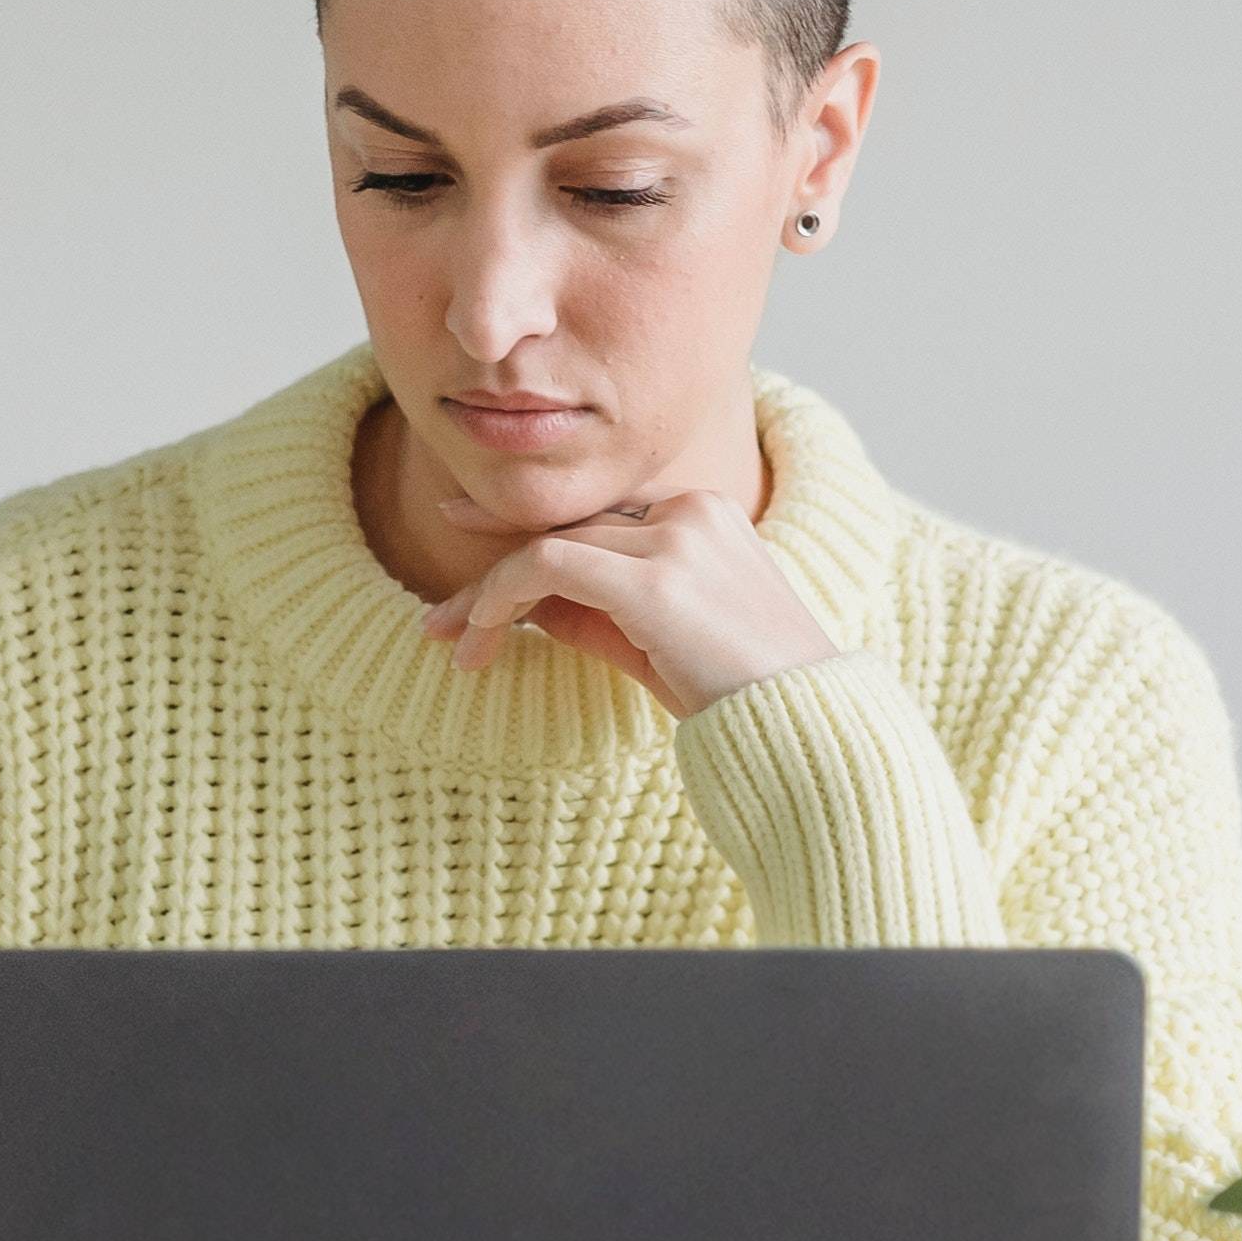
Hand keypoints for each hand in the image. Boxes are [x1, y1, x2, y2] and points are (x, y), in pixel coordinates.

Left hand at [415, 483, 838, 719]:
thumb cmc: (737, 695)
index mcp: (704, 514)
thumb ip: (596, 610)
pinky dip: (503, 595)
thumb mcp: (656, 642)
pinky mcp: (654, 579)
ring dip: (488, 595)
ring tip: (449, 640)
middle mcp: (690, 511)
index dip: (524, 532)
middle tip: (439, 618)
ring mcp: (675, 540)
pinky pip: (549, 566)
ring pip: (548, 545)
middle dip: (493, 574)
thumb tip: (522, 604)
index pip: (594, 519)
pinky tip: (481, 635)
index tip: (467, 539)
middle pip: (566, 530)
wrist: (802, 729)